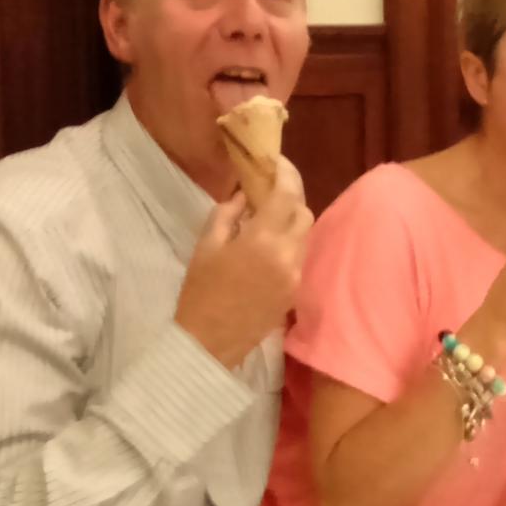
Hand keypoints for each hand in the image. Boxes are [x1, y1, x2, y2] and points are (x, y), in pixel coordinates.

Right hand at [175, 157, 313, 367]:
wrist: (208, 343)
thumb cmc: (200, 292)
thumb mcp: (206, 246)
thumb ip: (228, 213)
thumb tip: (245, 194)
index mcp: (262, 240)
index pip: (287, 194)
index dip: (286, 173)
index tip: (277, 161)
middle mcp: (287, 255)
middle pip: (304, 212)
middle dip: (291, 197)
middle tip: (271, 190)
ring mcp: (295, 275)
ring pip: (306, 235)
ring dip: (292, 221)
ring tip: (269, 217)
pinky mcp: (296, 291)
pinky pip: (300, 256)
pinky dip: (290, 243)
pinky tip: (269, 245)